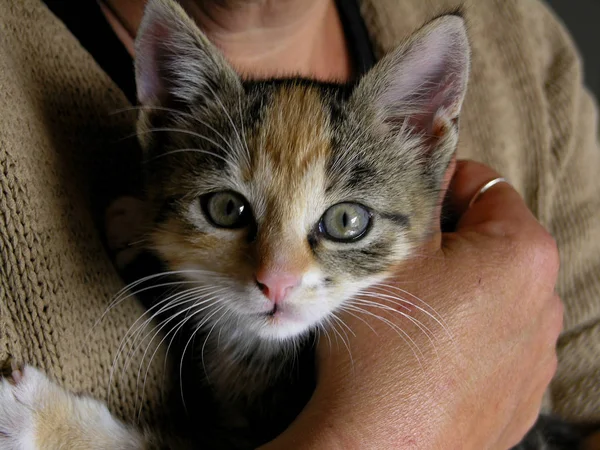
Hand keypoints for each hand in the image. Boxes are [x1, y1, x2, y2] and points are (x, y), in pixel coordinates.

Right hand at [261, 160, 562, 449]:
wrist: (380, 447)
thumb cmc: (385, 346)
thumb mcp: (390, 251)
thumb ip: (416, 198)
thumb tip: (425, 172)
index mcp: (523, 254)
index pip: (482, 186)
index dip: (436, 187)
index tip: (404, 208)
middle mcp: (546, 302)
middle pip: (490, 243)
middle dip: (448, 244)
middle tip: (401, 265)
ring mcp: (537, 355)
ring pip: (493, 294)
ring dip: (459, 290)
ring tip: (414, 315)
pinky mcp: (521, 394)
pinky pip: (496, 342)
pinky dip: (467, 335)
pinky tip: (429, 353)